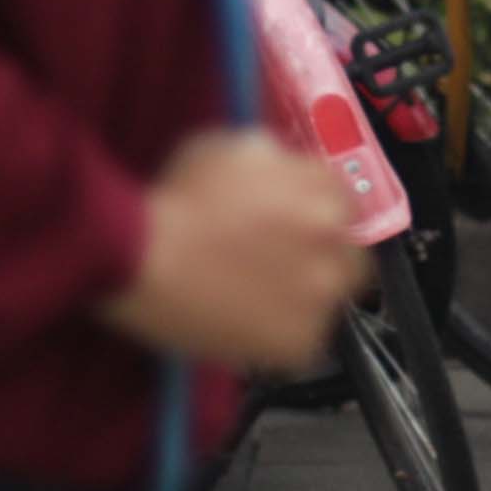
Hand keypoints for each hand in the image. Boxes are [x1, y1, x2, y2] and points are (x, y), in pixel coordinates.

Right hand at [103, 127, 369, 370]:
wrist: (140, 258)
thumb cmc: (174, 201)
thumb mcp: (230, 147)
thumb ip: (275, 157)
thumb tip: (286, 165)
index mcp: (322, 191)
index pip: (346, 203)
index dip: (319, 213)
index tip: (300, 224)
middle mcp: (331, 241)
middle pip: (350, 255)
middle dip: (324, 258)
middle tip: (285, 264)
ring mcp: (318, 295)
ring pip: (330, 301)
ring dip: (304, 298)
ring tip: (259, 296)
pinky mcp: (297, 343)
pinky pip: (305, 342)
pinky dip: (282, 335)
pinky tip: (249, 322)